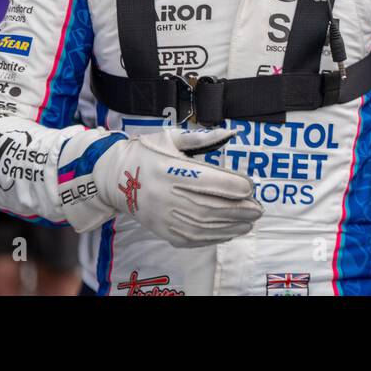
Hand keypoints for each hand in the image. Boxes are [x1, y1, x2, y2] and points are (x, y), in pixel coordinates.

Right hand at [93, 128, 261, 247]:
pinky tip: (229, 232)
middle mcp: (165, 195)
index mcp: (169, 169)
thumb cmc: (145, 154)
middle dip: (239, 210)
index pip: (208, 181)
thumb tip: (229, 132)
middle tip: (258, 209)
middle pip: (209, 206)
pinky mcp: (161, 230)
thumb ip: (200, 138)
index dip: (233, 185)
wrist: (112, 178)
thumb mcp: (169, 137)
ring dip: (230, 226)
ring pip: (203, 225)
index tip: (250, 186)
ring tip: (249, 222)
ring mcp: (163, 216)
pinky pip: (191, 238)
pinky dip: (213, 237)